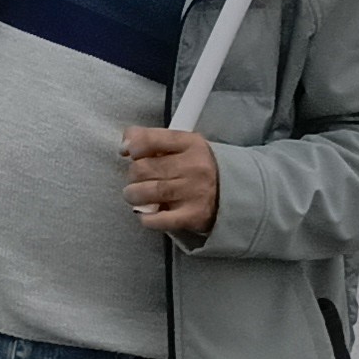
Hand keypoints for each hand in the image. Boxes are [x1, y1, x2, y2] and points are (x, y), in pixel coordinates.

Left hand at [124, 126, 220, 240]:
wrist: (234, 193)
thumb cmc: (199, 167)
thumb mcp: (183, 144)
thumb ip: (152, 139)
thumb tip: (124, 147)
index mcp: (191, 143)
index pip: (148, 140)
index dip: (132, 147)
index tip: (130, 153)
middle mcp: (193, 167)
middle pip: (142, 169)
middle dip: (133, 175)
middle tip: (138, 179)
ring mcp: (194, 192)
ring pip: (144, 192)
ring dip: (133, 195)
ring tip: (137, 196)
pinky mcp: (193, 216)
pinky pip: (157, 219)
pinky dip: (146, 217)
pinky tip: (147, 213)